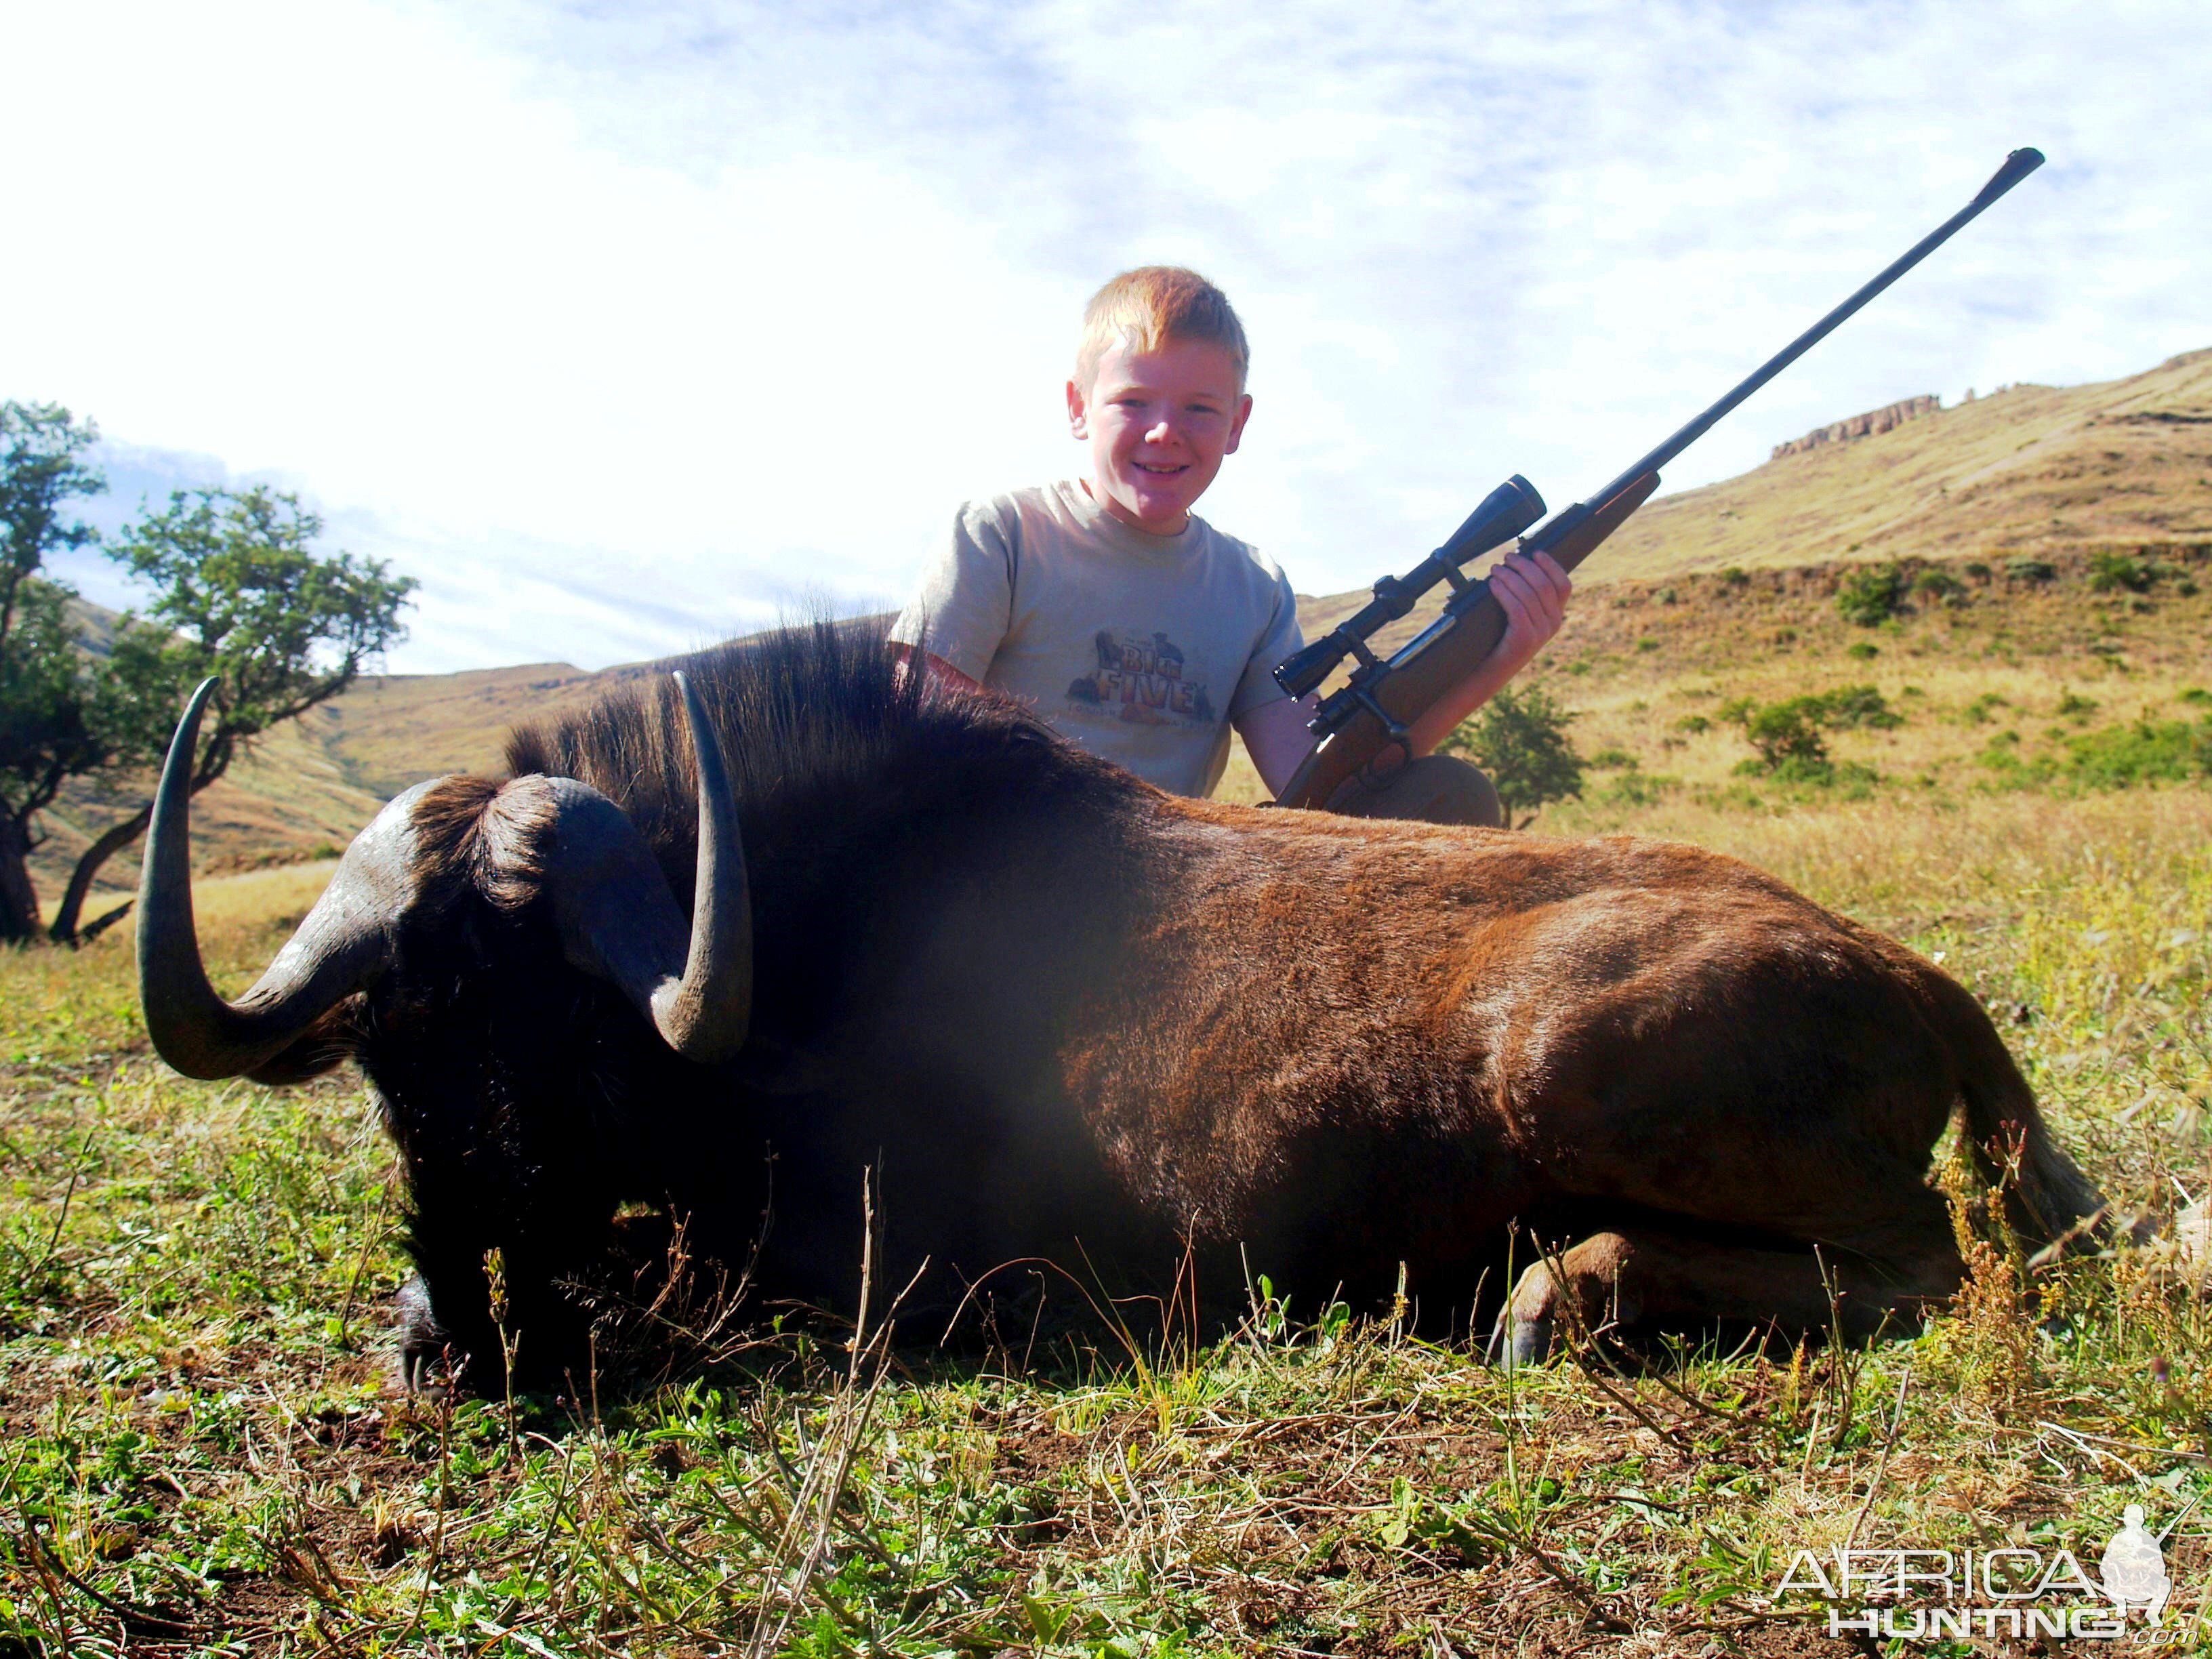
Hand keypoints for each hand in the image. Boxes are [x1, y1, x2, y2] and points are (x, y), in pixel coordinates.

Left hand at [1487, 549, 1571, 675]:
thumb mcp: (1520, 616)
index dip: (1551, 565)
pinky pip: (1516, 608)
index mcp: (1556, 616)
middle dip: (1524, 566)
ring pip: (1529, 594)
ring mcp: (1541, 634)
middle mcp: (1553, 625)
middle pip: (1544, 585)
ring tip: (1495, 569)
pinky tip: (1492, 584)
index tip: (1534, 552)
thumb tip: (1519, 563)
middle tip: (1507, 558)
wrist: (1490, 671)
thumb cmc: (1500, 638)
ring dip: (1510, 576)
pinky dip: (1504, 592)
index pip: (1564, 585)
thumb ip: (1527, 597)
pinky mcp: (1524, 639)